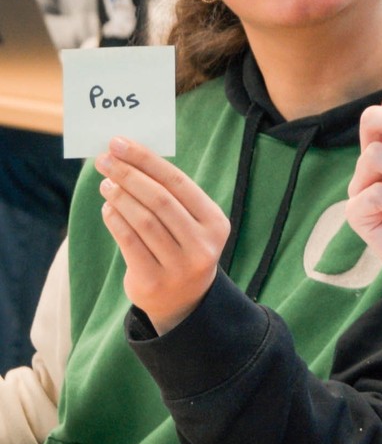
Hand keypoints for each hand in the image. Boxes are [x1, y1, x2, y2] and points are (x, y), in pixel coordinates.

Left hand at [95, 137, 229, 334]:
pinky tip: (108, 208)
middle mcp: (203, 246)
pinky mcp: (155, 281)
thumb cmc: (181, 246)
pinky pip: (129, 243)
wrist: (184, 300)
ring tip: (105, 184)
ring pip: (144, 221)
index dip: (146, 160)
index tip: (119, 143)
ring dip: (119, 196)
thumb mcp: (188, 222)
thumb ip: (168, 194)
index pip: (178, 183)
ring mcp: (180, 266)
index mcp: (215, 223)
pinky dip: (115, 221)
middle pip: (160, 200)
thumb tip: (128, 156)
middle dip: (128, 175)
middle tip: (104, 160)